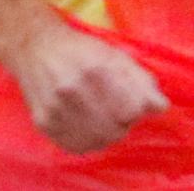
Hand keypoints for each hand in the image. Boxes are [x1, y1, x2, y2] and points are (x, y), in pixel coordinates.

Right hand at [1, 19, 167, 153]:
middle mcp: (73, 90)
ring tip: (98, 116)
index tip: (130, 101)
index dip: (136, 109)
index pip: (133, 110)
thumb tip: (160, 107)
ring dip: (105, 133)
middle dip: (122, 122)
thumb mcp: (114, 55)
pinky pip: (77, 146)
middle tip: (113, 108)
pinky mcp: (44, 122)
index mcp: (96, 69)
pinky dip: (86, 140)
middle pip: (116, 129)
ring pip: (98, 142)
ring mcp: (56, 109)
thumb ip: (141, 80)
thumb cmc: (79, 49)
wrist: (32, 46)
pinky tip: (83, 123)